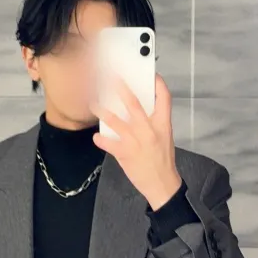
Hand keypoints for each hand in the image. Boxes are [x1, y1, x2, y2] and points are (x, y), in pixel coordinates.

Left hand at [91, 74, 181, 209]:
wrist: (162, 184)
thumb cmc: (162, 159)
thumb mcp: (164, 136)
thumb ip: (152, 122)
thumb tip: (134, 107)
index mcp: (162, 124)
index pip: (164, 98)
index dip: (158, 83)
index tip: (150, 74)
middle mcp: (149, 130)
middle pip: (134, 104)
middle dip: (121, 89)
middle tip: (111, 78)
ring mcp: (136, 141)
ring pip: (115, 121)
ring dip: (102, 111)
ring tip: (94, 105)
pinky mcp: (125, 153)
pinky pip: (108, 143)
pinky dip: (100, 139)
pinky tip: (96, 136)